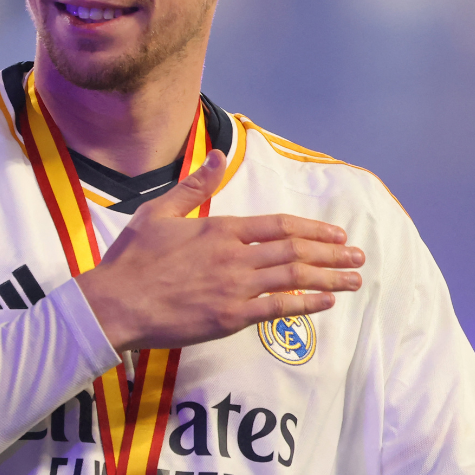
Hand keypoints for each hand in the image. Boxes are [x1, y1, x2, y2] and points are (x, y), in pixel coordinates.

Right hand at [75, 149, 364, 352]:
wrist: (115, 303)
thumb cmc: (133, 259)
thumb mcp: (159, 211)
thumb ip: (193, 185)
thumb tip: (219, 156)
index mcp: (220, 229)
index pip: (279, 225)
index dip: (312, 230)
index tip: (337, 234)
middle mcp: (235, 256)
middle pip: (295, 251)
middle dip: (331, 254)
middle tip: (358, 257)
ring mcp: (235, 288)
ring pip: (293, 279)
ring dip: (329, 278)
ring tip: (354, 280)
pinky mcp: (230, 317)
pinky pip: (277, 309)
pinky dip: (305, 305)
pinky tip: (326, 304)